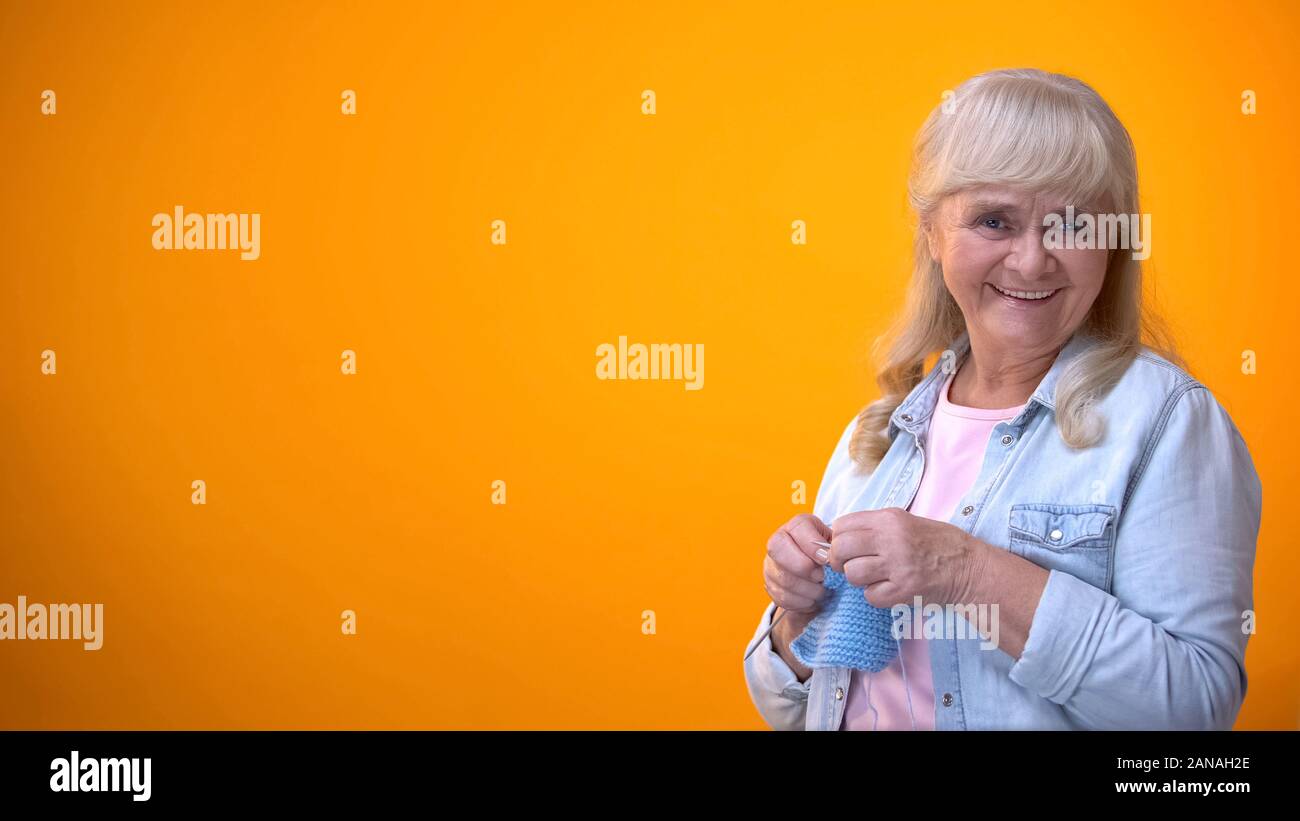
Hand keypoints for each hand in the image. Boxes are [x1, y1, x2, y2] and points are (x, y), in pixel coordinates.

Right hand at [763, 513, 832, 626]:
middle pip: (778, 549)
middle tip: (822, 577)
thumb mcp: (834, 545)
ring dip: (808, 589)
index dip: (811, 545)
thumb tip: (831, 559)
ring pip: (783, 578)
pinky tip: (812, 598)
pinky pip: (782, 597)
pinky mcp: (770, 585)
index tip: (826, 560)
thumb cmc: (827, 556)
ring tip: (821, 590)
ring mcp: (771, 564)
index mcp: (797, 527)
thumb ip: (834, 547)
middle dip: (803, 567)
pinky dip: (801, 602)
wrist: (817, 573)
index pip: (797, 528)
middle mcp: (778, 541)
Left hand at [827, 507, 986, 608]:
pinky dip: (876, 596)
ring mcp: (899, 565)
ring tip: (875, 577)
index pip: (842, 525)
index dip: (838, 538)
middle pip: (840, 549)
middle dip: (840, 560)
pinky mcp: (906, 589)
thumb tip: (837, 537)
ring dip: (859, 580)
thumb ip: (873, 527)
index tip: (846, 547)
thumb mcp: (904, 521)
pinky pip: (871, 596)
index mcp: (889, 519)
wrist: (969, 567)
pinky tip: (889, 588)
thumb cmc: (935, 543)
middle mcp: (892, 538)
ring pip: (853, 574)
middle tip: (851, 565)